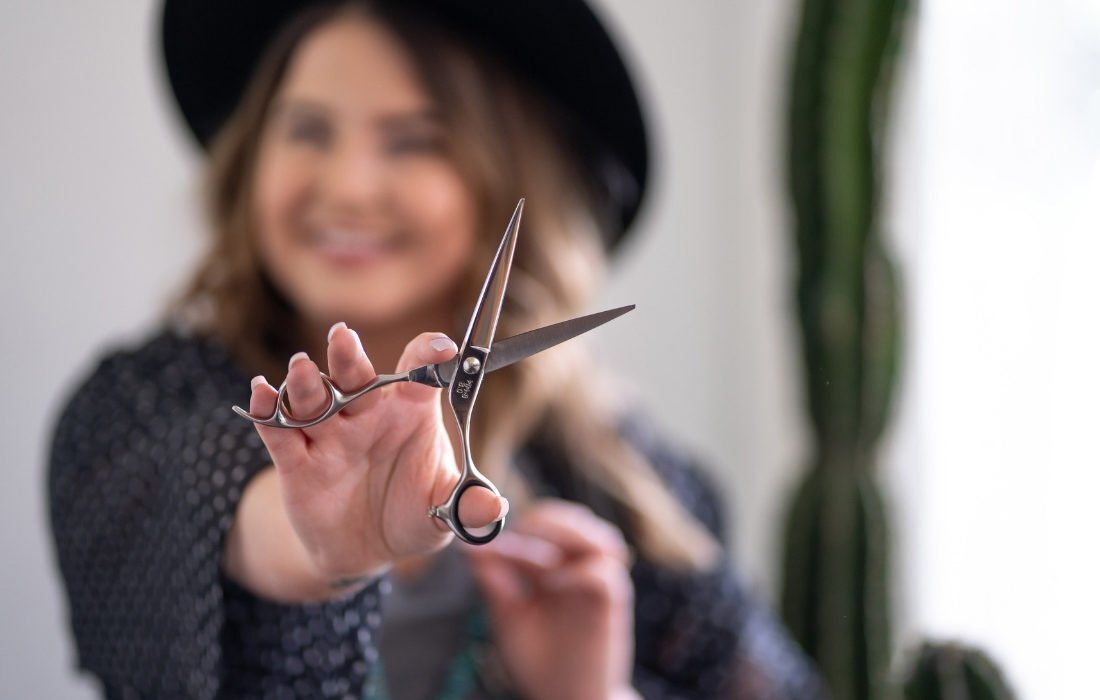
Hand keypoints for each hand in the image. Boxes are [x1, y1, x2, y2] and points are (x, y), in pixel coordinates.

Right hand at [247, 324, 506, 584]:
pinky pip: (279, 431)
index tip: (442, 346)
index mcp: (410, 414)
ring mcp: (330, 434)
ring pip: (315, 398)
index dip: (428, 354)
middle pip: (357, 376)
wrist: (366, 550)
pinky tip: (261, 392)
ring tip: (301, 368)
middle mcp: (368, 415)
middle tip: (343, 336)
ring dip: (306, 382)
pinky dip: (267, 410)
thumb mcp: (445, 514)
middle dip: (349, 357)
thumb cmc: (413, 515)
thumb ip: (467, 505)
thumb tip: (495, 506)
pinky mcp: (296, 460)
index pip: (419, 374)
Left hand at [463, 499, 636, 699]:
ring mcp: (601, 583)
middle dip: (542, 521)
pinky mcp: (613, 604)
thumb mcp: (509, 615)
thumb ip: (495, 581)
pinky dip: (576, 571)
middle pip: (573, 518)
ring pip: (600, 536)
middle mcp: (582, 568)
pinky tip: (552, 583)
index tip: (482, 538)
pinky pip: (602, 573)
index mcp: (556, 565)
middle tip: (514, 541)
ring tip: (535, 555)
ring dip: (566, 536)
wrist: (566, 698)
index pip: (543, 523)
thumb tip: (469, 547)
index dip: (515, 525)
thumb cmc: (539, 659)